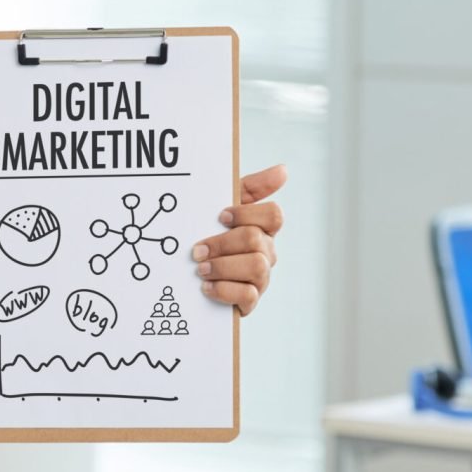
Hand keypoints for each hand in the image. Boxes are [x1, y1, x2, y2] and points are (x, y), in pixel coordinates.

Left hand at [191, 164, 285, 315]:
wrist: (188, 278)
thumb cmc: (210, 235)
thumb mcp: (222, 208)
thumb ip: (250, 188)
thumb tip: (283, 170)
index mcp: (262, 228)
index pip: (273, 215)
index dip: (247, 214)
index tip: (220, 216)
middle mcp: (266, 252)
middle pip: (257, 240)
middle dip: (222, 243)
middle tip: (197, 250)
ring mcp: (261, 278)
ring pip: (256, 266)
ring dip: (223, 266)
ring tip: (201, 268)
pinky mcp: (250, 302)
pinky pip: (248, 295)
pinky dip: (224, 290)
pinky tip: (206, 287)